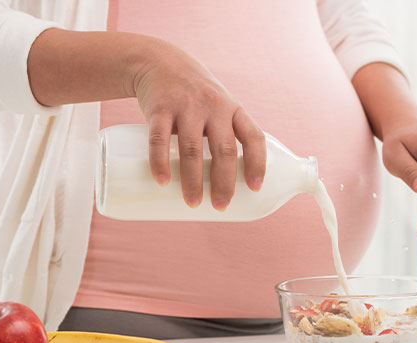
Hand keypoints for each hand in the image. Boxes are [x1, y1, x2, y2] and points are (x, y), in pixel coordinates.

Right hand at [133, 39, 265, 209]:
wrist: (159, 61)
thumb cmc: (195, 95)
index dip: (257, 164)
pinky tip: (161, 181)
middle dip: (224, 182)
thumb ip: (223, 135)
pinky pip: (159, 139)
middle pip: (223, 150)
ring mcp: (186, 107)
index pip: (253, 137)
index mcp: (233, 110)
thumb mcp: (218, 106)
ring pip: (192, 149)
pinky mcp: (159, 108)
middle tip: (220, 206)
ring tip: (193, 203)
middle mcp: (213, 107)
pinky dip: (160, 162)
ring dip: (192, 181)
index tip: (255, 188)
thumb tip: (223, 184)